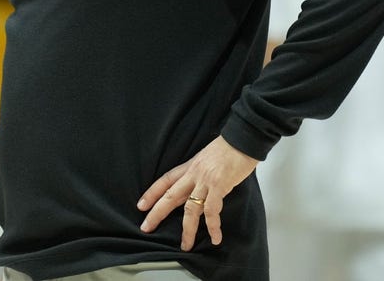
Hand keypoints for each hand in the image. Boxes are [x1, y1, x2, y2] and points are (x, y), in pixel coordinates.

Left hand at [136, 136, 258, 250]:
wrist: (243, 138)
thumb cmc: (229, 147)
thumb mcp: (207, 158)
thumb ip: (201, 173)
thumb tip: (200, 187)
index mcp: (190, 166)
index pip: (165, 180)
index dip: (151, 193)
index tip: (141, 206)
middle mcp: (194, 174)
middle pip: (170, 196)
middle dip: (157, 213)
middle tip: (146, 228)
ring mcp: (205, 180)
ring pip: (190, 209)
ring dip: (188, 230)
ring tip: (185, 245)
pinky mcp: (219, 185)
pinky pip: (212, 210)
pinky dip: (213, 226)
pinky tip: (216, 237)